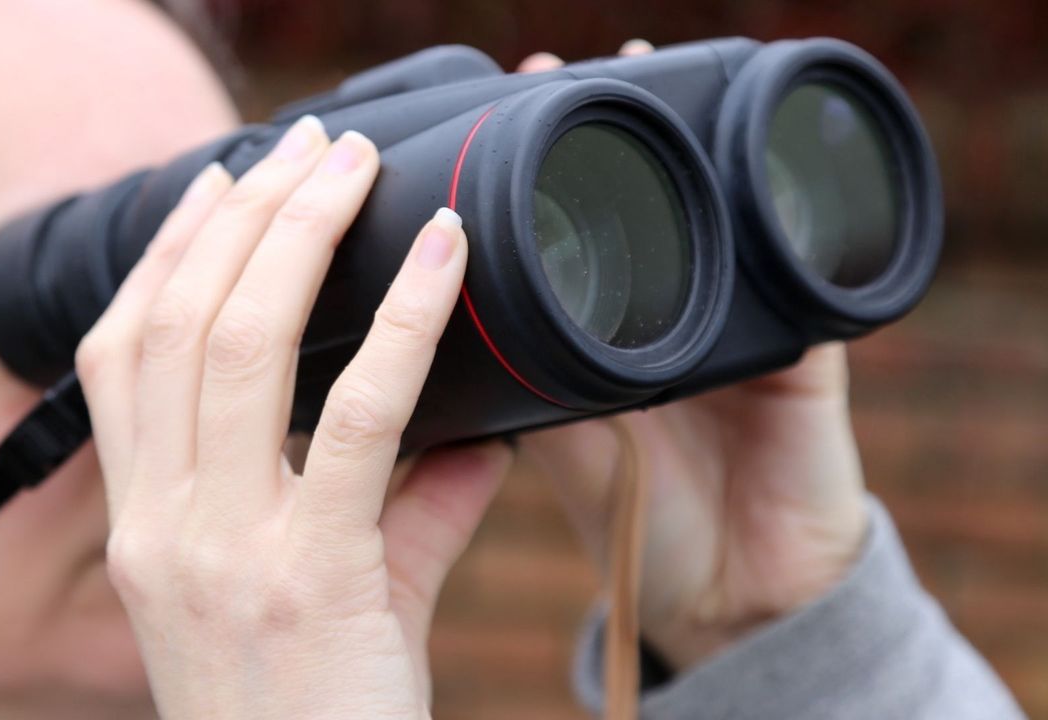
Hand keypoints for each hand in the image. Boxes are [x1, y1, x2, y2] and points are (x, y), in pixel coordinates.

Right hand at [76, 116, 511, 718]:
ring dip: (297, 237)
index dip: (163, 254)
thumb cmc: (316, 711)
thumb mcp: (334, 596)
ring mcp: (222, 551)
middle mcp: (160, 527)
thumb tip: (482, 424)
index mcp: (143, 524)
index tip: (216, 182)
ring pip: (239, 348)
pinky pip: (355, 419)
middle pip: (178, 325)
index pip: (118, 355)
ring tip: (348, 166)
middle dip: (239, 215)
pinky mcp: (309, 576)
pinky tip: (437, 251)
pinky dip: (401, 323)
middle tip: (304, 144)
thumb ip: (402, 504)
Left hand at [514, 45, 868, 671]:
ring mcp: (736, 330)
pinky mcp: (802, 357)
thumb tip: (442, 348)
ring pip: (714, 217)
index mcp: (603, 341)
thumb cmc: (645, 528)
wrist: (740, 598)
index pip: (569, 241)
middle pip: (643, 204)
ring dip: (685, 146)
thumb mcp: (568, 457)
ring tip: (643, 72)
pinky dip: (780, 226)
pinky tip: (755, 170)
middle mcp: (668, 320)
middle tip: (563, 66)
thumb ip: (518, 405)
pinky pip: (796, 281)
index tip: (500, 111)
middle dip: (607, 132)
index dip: (533, 177)